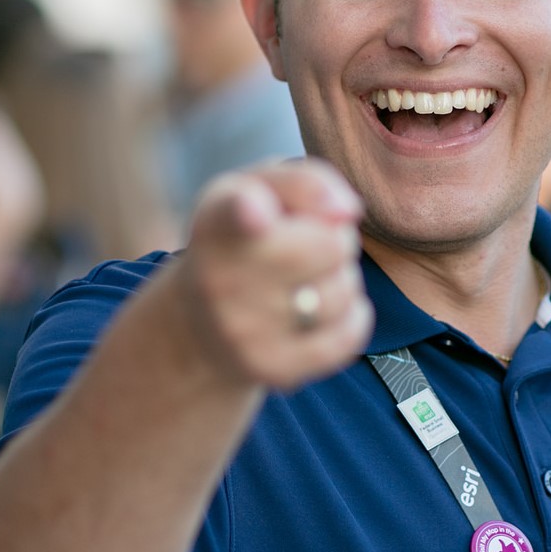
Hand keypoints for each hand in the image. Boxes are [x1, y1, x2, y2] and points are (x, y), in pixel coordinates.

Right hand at [174, 159, 371, 390]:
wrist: (199, 323)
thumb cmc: (244, 237)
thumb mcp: (261, 189)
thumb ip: (306, 182)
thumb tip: (348, 212)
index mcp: (217, 222)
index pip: (235, 212)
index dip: (249, 209)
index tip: (256, 210)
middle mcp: (220, 279)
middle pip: (331, 245)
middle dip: (335, 238)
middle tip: (307, 244)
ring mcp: (244, 331)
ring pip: (344, 289)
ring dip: (341, 278)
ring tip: (305, 278)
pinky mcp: (272, 368)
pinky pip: (350, 335)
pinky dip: (351, 316)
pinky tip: (320, 309)